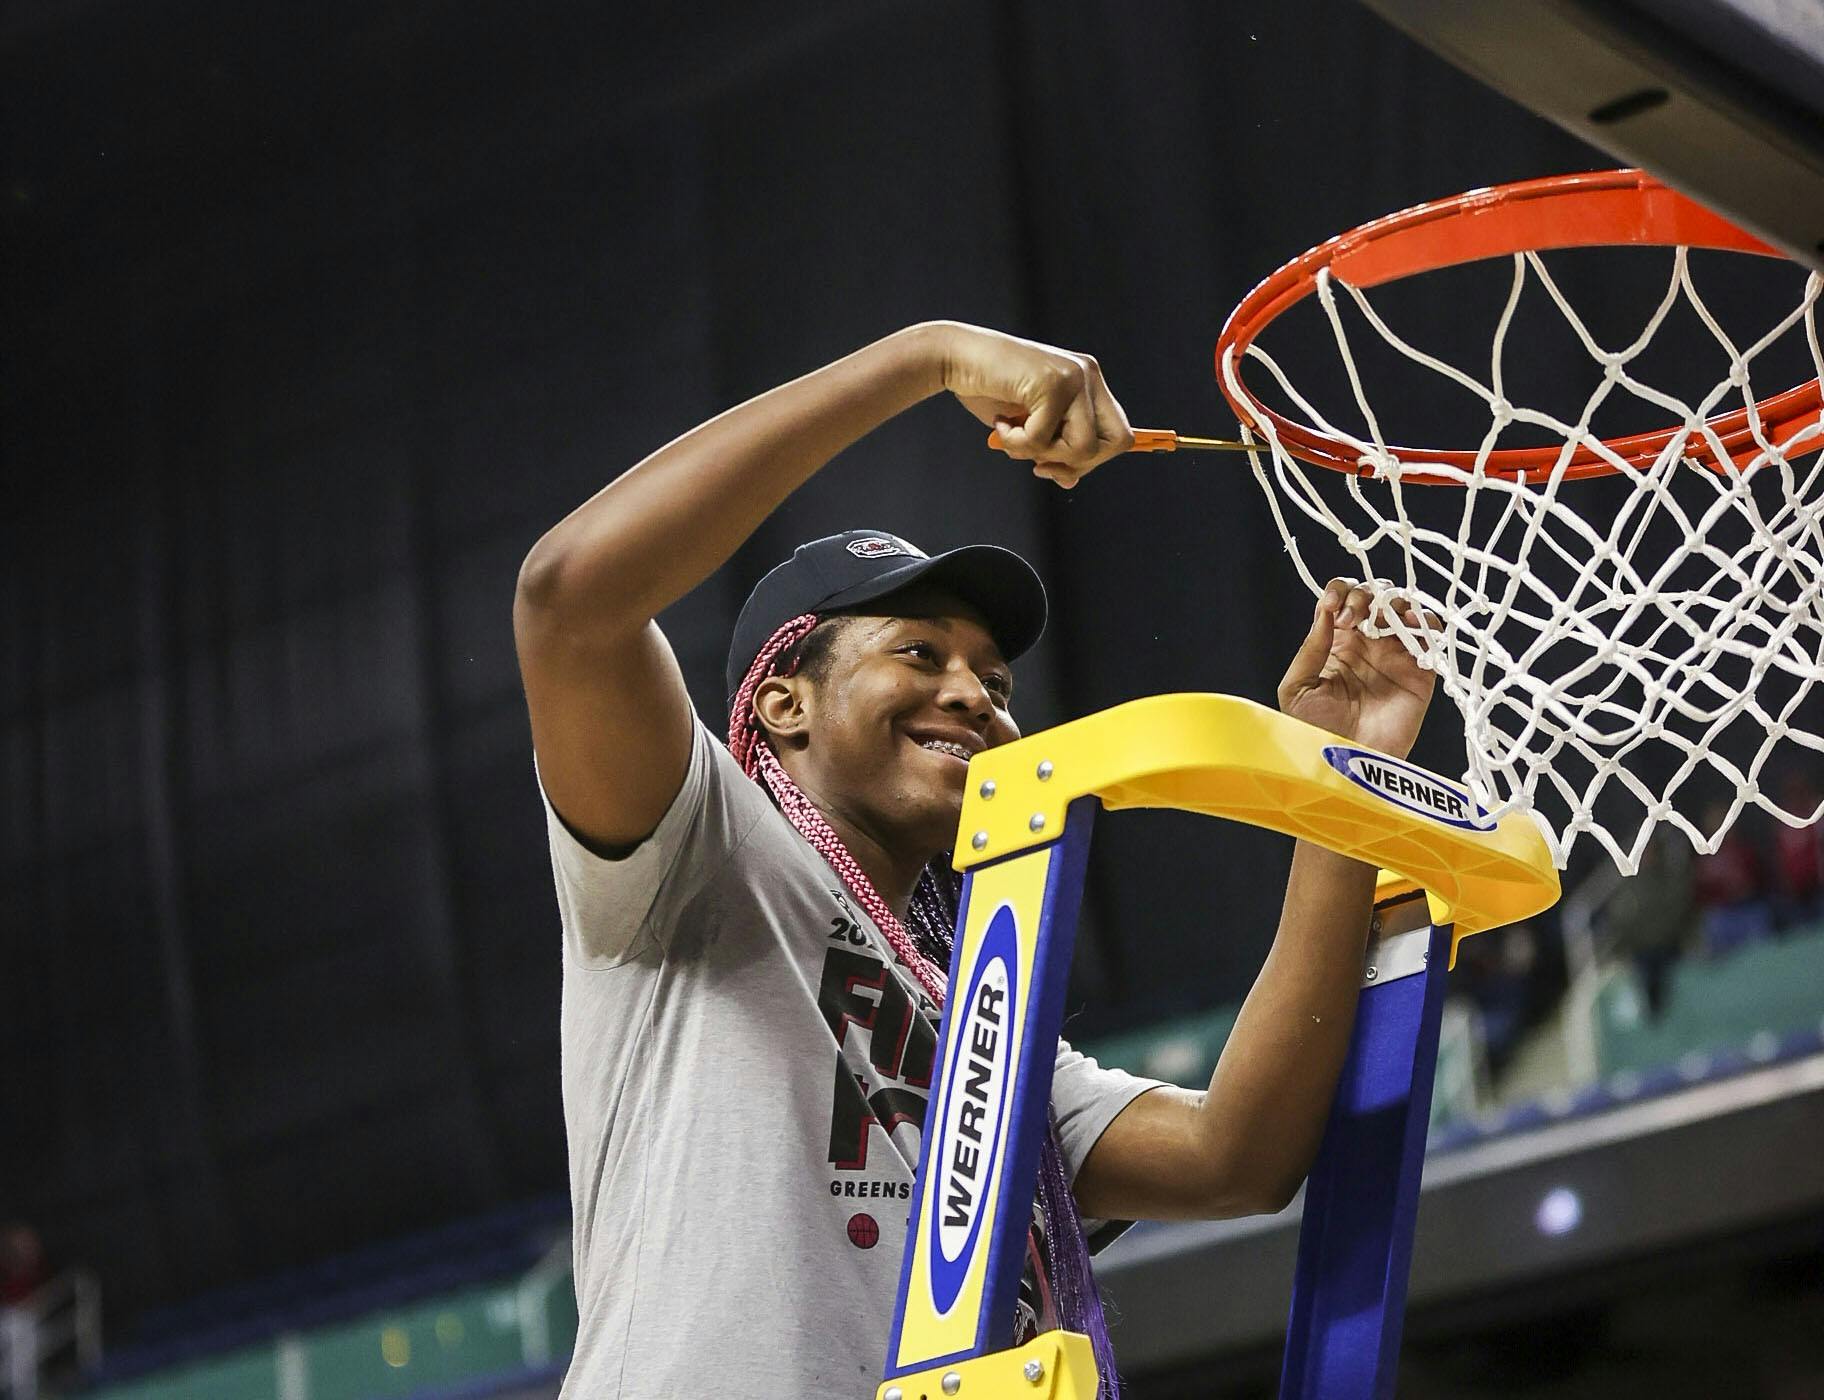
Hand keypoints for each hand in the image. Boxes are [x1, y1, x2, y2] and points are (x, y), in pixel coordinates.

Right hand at [929, 321, 1134, 488]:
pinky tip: (1000, 422)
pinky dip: (1015, 443)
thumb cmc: (989, 390)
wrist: (955, 358)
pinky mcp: (1052, 383)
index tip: (1050, 465)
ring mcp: (1074, 377)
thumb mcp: (1028, 427)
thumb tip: (1071, 480)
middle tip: (1038, 463)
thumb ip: (1054, 449)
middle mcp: (1088, 375)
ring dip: (1041, 454)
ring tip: (1012, 436)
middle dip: (1077, 464)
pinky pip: (1043, 440)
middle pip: (1117, 442)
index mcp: (1088, 383)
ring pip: (1083, 447)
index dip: (1090, 460)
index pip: (1117, 434)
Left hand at [1276, 579, 1436, 758]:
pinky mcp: (1419, 671)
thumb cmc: (1316, 731)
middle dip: (1364, 596)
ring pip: (1403, 608)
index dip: (1340, 592)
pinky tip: (1409, 625)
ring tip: (1381, 621)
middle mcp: (1367, 644)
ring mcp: (1394, 655)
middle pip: (1374, 596)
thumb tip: (1324, 611)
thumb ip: (1310, 648)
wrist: (1347, 764)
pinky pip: (1430, 637)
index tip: (1334, 609)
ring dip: (1393, 602)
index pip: (1341, 599)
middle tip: (1354, 619)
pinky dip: (1425, 622)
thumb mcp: (1297, 688)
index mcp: (1336, 644)